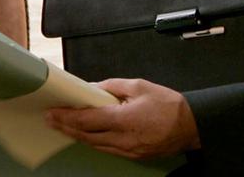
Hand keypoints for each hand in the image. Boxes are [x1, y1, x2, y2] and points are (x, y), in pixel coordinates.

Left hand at [45, 78, 199, 159]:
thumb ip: (111, 87)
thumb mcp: (138, 86)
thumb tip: (92, 89)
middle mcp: (124, 139)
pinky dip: (93, 142)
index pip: (86, 120)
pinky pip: (108, 149)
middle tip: (51, 120)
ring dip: (77, 136)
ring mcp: (129, 150)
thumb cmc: (168, 104)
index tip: (53, 112)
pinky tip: (86, 135)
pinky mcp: (134, 156)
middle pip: (86, 135)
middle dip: (66, 127)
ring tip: (63, 126)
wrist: (192, 126)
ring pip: (95, 145)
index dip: (66, 117)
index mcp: (123, 119)